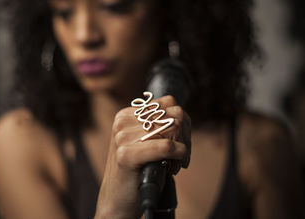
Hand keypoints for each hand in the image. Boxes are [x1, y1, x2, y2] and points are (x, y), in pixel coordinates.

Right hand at [95, 95, 190, 218]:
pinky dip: (179, 157)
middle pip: (175, 115)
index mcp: (126, 114)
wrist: (117, 201)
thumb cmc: (137, 172)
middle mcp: (122, 122)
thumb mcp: (146, 142)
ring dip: (184, 149)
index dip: (183, 123)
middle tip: (182, 156)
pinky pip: (167, 146)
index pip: (169, 103)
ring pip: (174, 128)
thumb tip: (180, 114)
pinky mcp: (126, 155)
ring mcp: (122, 137)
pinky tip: (173, 168)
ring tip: (175, 163)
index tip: (181, 142)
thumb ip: (158, 124)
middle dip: (186, 137)